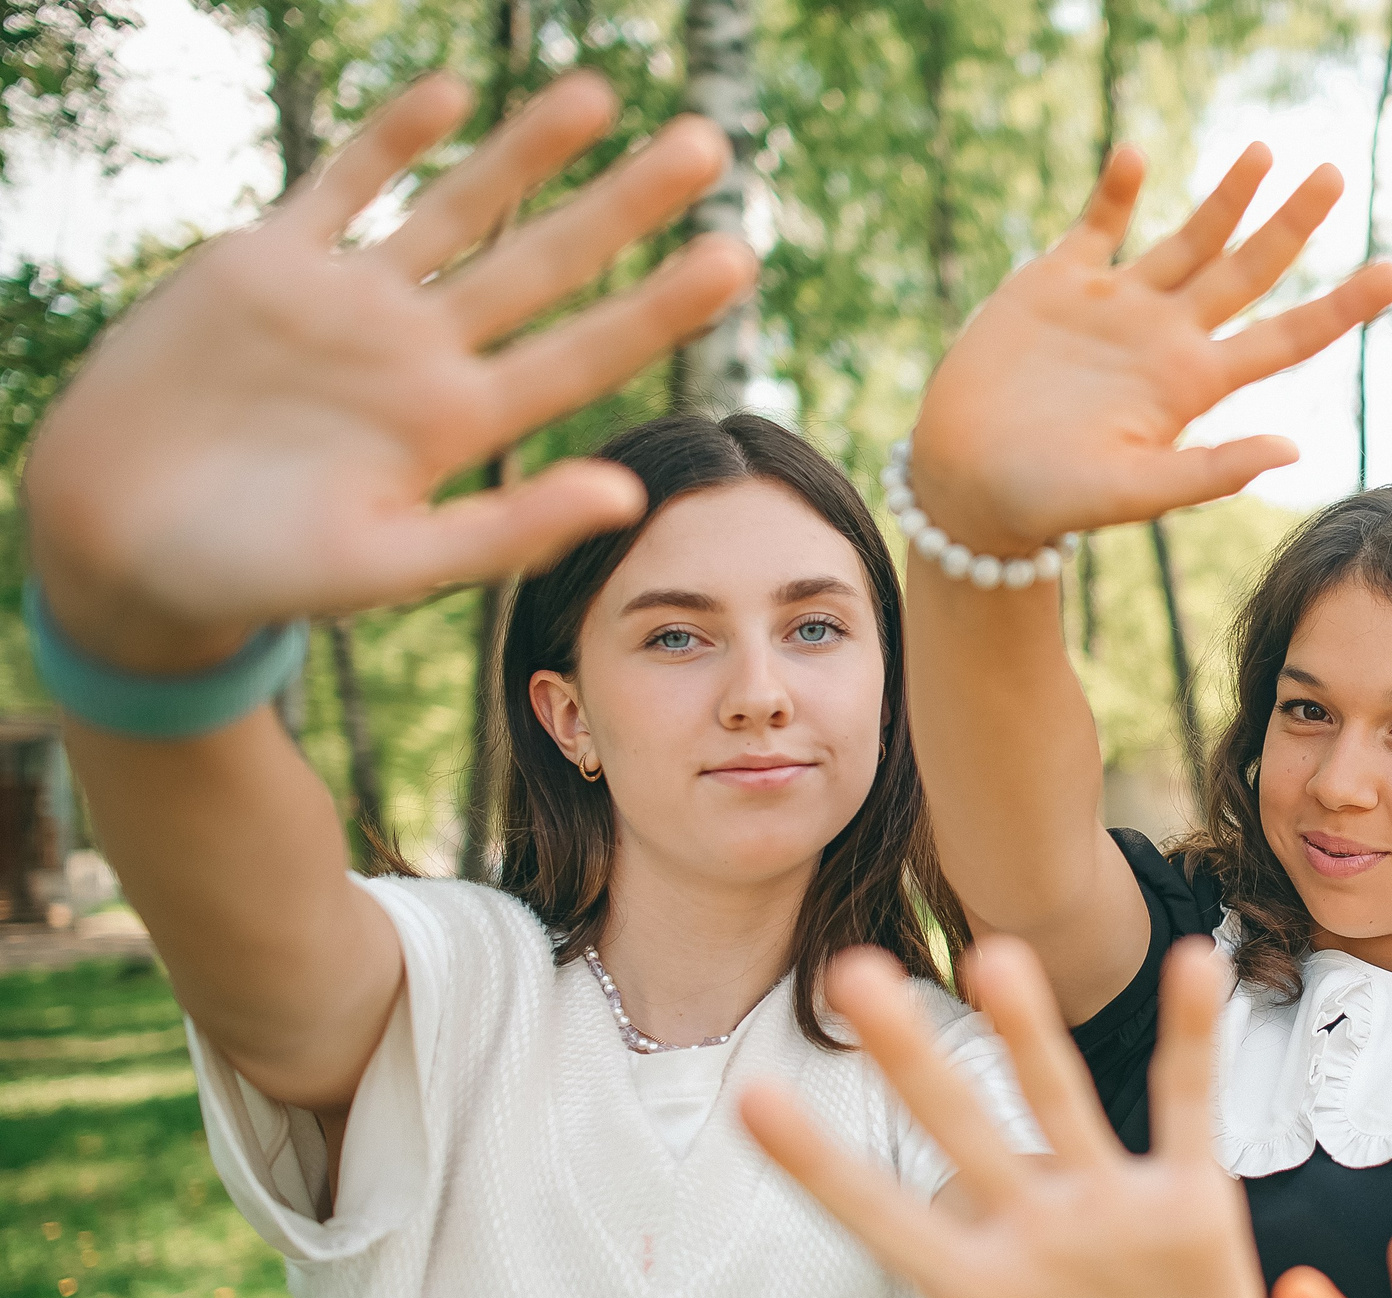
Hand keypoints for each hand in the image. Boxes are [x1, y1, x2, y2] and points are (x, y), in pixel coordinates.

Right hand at [23, 72, 754, 671]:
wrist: (120, 543)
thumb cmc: (257, 576)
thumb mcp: (384, 566)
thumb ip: (504, 532)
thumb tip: (627, 496)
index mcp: (458, 426)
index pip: (585, 353)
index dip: (660, 305)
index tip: (738, 256)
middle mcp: (419, 354)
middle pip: (544, 263)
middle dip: (624, 206)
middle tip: (709, 146)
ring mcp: (348, 303)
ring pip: (457, 209)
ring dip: (526, 152)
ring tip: (602, 94)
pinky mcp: (263, 265)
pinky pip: (338, 186)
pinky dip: (390, 140)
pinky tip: (451, 94)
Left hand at [734, 936, 1267, 1297]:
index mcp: (970, 1280)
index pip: (880, 1215)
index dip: (822, 1165)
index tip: (751, 1101)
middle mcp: (1028, 1220)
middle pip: (959, 1127)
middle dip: (912, 1059)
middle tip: (853, 976)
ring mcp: (1105, 1199)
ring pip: (1058, 1101)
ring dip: (1029, 1034)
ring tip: (994, 958)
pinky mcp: (1187, 1196)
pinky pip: (1187, 1105)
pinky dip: (1193, 1038)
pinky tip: (1193, 967)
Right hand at [904, 145, 1391, 556]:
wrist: (964, 482)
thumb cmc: (1049, 501)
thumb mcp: (1133, 492)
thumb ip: (1210, 471)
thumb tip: (1294, 449)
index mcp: (1192, 384)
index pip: (1285, 338)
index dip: (1341, 307)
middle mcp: (1164, 338)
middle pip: (1246, 271)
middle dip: (1291, 224)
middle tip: (1335, 174)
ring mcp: (1113, 306)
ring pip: (1186, 238)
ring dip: (1224, 197)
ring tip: (1264, 151)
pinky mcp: (1055, 284)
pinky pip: (1097, 225)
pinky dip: (1115, 190)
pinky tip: (1137, 153)